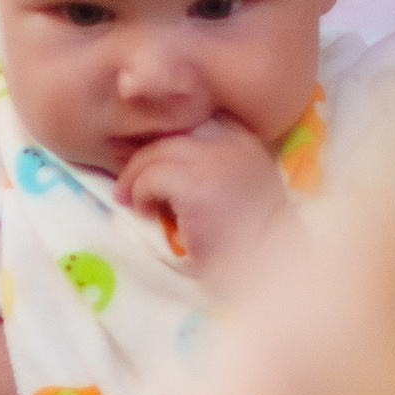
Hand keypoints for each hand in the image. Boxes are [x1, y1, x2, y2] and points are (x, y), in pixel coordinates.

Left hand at [116, 121, 289, 280]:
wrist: (267, 266)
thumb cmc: (250, 241)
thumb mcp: (237, 192)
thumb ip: (211, 173)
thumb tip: (164, 172)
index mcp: (243, 143)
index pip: (193, 127)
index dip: (167, 147)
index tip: (152, 168)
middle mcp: (231, 143)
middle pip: (172, 137)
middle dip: (145, 161)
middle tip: (128, 187)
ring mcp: (214, 160)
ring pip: (157, 153)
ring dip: (137, 178)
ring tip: (131, 201)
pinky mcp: (195, 183)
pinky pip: (152, 178)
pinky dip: (140, 194)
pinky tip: (144, 211)